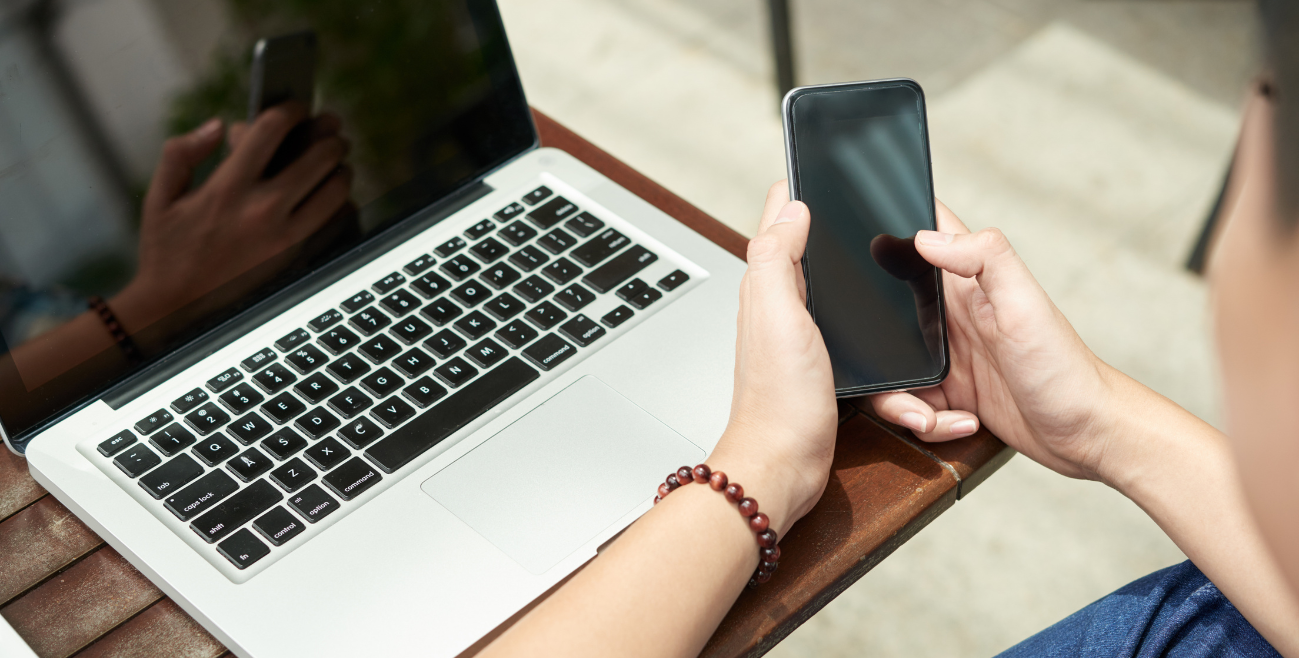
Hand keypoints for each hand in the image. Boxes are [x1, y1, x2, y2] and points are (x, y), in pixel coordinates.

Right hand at [114, 104, 351, 329]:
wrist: (178, 312)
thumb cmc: (167, 251)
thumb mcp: (160, 198)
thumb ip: (182, 152)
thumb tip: (218, 124)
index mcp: (226, 188)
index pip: (270, 130)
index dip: (290, 110)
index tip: (296, 106)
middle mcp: (261, 210)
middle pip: (318, 157)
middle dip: (329, 137)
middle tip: (331, 131)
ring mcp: (285, 237)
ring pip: (336, 189)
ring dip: (340, 169)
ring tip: (335, 163)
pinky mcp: (298, 258)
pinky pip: (337, 222)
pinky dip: (341, 204)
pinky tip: (333, 197)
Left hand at [708, 182, 837, 536]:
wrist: (784, 465)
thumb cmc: (779, 399)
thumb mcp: (778, 314)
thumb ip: (777, 258)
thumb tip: (792, 207)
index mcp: (768, 285)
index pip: (779, 219)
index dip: (799, 188)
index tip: (820, 161)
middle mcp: (780, 304)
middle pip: (803, 245)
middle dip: (824, 216)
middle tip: (850, 189)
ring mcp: (799, 333)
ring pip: (825, 280)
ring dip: (840, 257)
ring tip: (859, 230)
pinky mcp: (819, 361)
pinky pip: (839, 319)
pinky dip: (853, 304)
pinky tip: (868, 304)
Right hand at [866, 201, 1117, 480]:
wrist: (1086, 433)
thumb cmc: (1064, 367)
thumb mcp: (1024, 305)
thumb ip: (983, 258)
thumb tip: (926, 236)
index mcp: (966, 281)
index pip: (924, 231)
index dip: (890, 223)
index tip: (861, 236)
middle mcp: (951, 314)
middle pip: (882, 308)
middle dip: (873, 342)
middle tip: (893, 367)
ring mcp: (947, 354)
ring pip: (890, 365)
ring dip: (899, 399)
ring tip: (928, 413)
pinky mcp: (948, 392)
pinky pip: (910, 402)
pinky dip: (926, 420)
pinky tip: (958, 420)